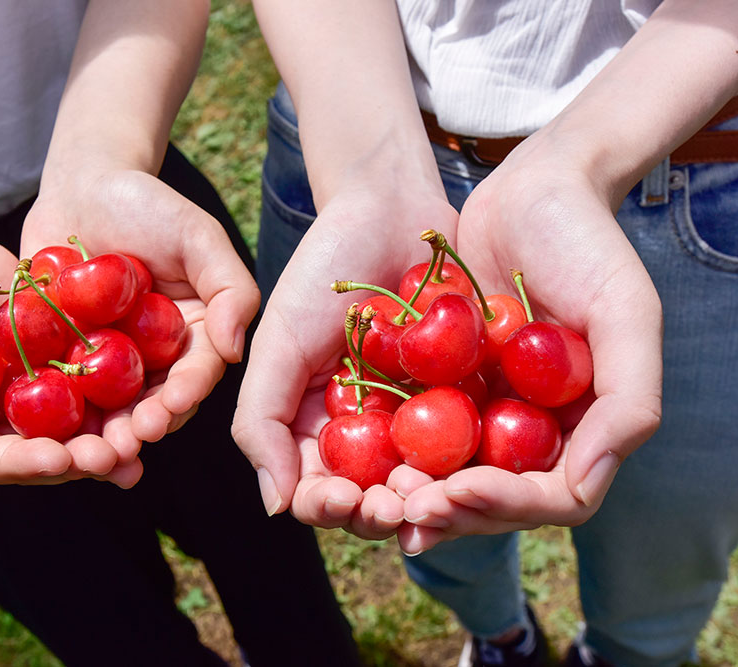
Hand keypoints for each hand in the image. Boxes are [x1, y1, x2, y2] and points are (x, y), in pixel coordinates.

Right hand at [0, 235, 141, 486]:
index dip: (27, 464)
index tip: (57, 459)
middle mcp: (9, 424)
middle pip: (50, 451)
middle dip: (81, 457)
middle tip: (113, 456)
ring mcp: (41, 391)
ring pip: (82, 420)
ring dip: (113, 430)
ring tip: (142, 435)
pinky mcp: (67, 356)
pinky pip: (98, 373)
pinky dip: (123, 383)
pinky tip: (155, 385)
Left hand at [21, 169, 258, 449]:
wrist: (81, 186)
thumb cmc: (148, 203)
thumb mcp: (198, 236)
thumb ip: (230, 288)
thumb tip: (235, 351)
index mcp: (194, 337)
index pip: (194, 375)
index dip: (181, 397)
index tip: (165, 410)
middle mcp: (154, 359)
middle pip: (150, 404)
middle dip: (138, 429)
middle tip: (122, 444)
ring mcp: (106, 362)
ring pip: (105, 410)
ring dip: (97, 437)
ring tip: (86, 454)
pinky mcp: (62, 360)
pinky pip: (57, 392)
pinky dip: (51, 416)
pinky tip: (41, 436)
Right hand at [233, 180, 458, 539]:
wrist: (388, 208)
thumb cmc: (321, 270)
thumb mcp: (278, 342)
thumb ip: (261, 421)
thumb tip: (277, 507)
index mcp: (313, 426)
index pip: (316, 491)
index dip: (328, 506)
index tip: (347, 497)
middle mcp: (365, 432)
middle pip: (372, 498)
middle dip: (381, 512)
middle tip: (398, 504)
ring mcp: (415, 417)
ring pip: (423, 482)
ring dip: (427, 500)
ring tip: (435, 491)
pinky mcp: (461, 397)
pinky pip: (469, 443)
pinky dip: (471, 461)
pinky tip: (477, 465)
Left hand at [398, 138, 662, 553]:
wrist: (530, 189)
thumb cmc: (588, 244)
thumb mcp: (624, 312)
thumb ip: (628, 400)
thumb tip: (584, 488)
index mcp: (581, 427)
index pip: (550, 497)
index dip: (505, 505)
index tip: (457, 490)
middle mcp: (532, 428)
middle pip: (492, 499)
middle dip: (450, 511)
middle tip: (404, 507)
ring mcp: (486, 408)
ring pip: (448, 475)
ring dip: (414, 493)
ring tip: (377, 495)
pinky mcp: (443, 384)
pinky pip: (415, 430)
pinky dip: (391, 449)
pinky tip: (359, 458)